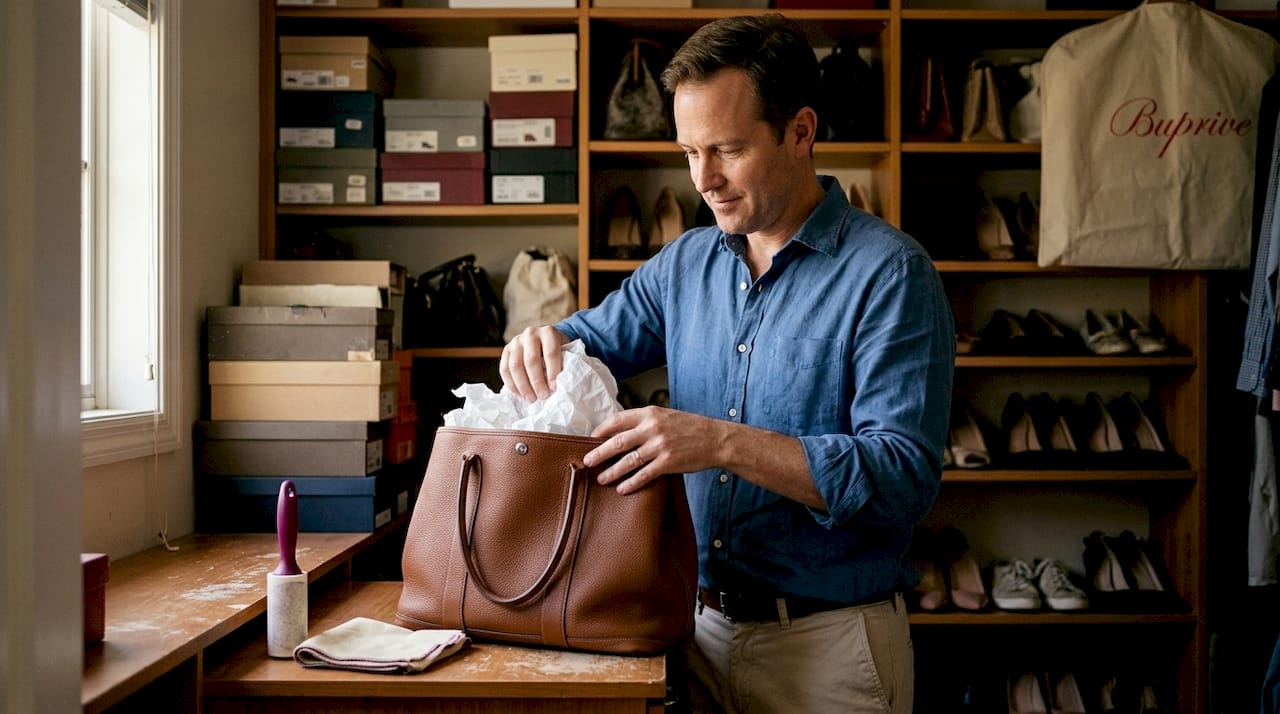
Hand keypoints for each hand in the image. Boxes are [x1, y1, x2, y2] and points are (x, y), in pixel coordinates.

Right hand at [499, 325, 568, 401]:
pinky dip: (511, 384)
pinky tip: (520, 395)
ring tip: (532, 399)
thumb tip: (563, 384)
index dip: (552, 372)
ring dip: (523, 386)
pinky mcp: (506, 350)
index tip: (554, 388)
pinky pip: (505, 369)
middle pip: (531, 360)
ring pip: (515, 366)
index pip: (550, 353)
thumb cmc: (559, 350)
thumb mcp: (566, 352)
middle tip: (543, 396)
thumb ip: (565, 364)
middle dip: (537, 382)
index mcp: (549, 332)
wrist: (544, 340)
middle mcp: (531, 334)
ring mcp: (516, 341)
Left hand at [585, 406, 719, 494]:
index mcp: (650, 413)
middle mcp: (652, 428)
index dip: (601, 430)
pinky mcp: (668, 463)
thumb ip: (646, 421)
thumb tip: (621, 432)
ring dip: (612, 471)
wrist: (715, 439)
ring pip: (628, 461)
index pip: (617, 420)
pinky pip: (644, 475)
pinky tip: (622, 488)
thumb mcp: (666, 416)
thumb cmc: (690, 427)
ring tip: (601, 478)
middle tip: (587, 462)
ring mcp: (660, 446)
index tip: (590, 439)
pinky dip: (631, 483)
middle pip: (617, 442)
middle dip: (599, 453)